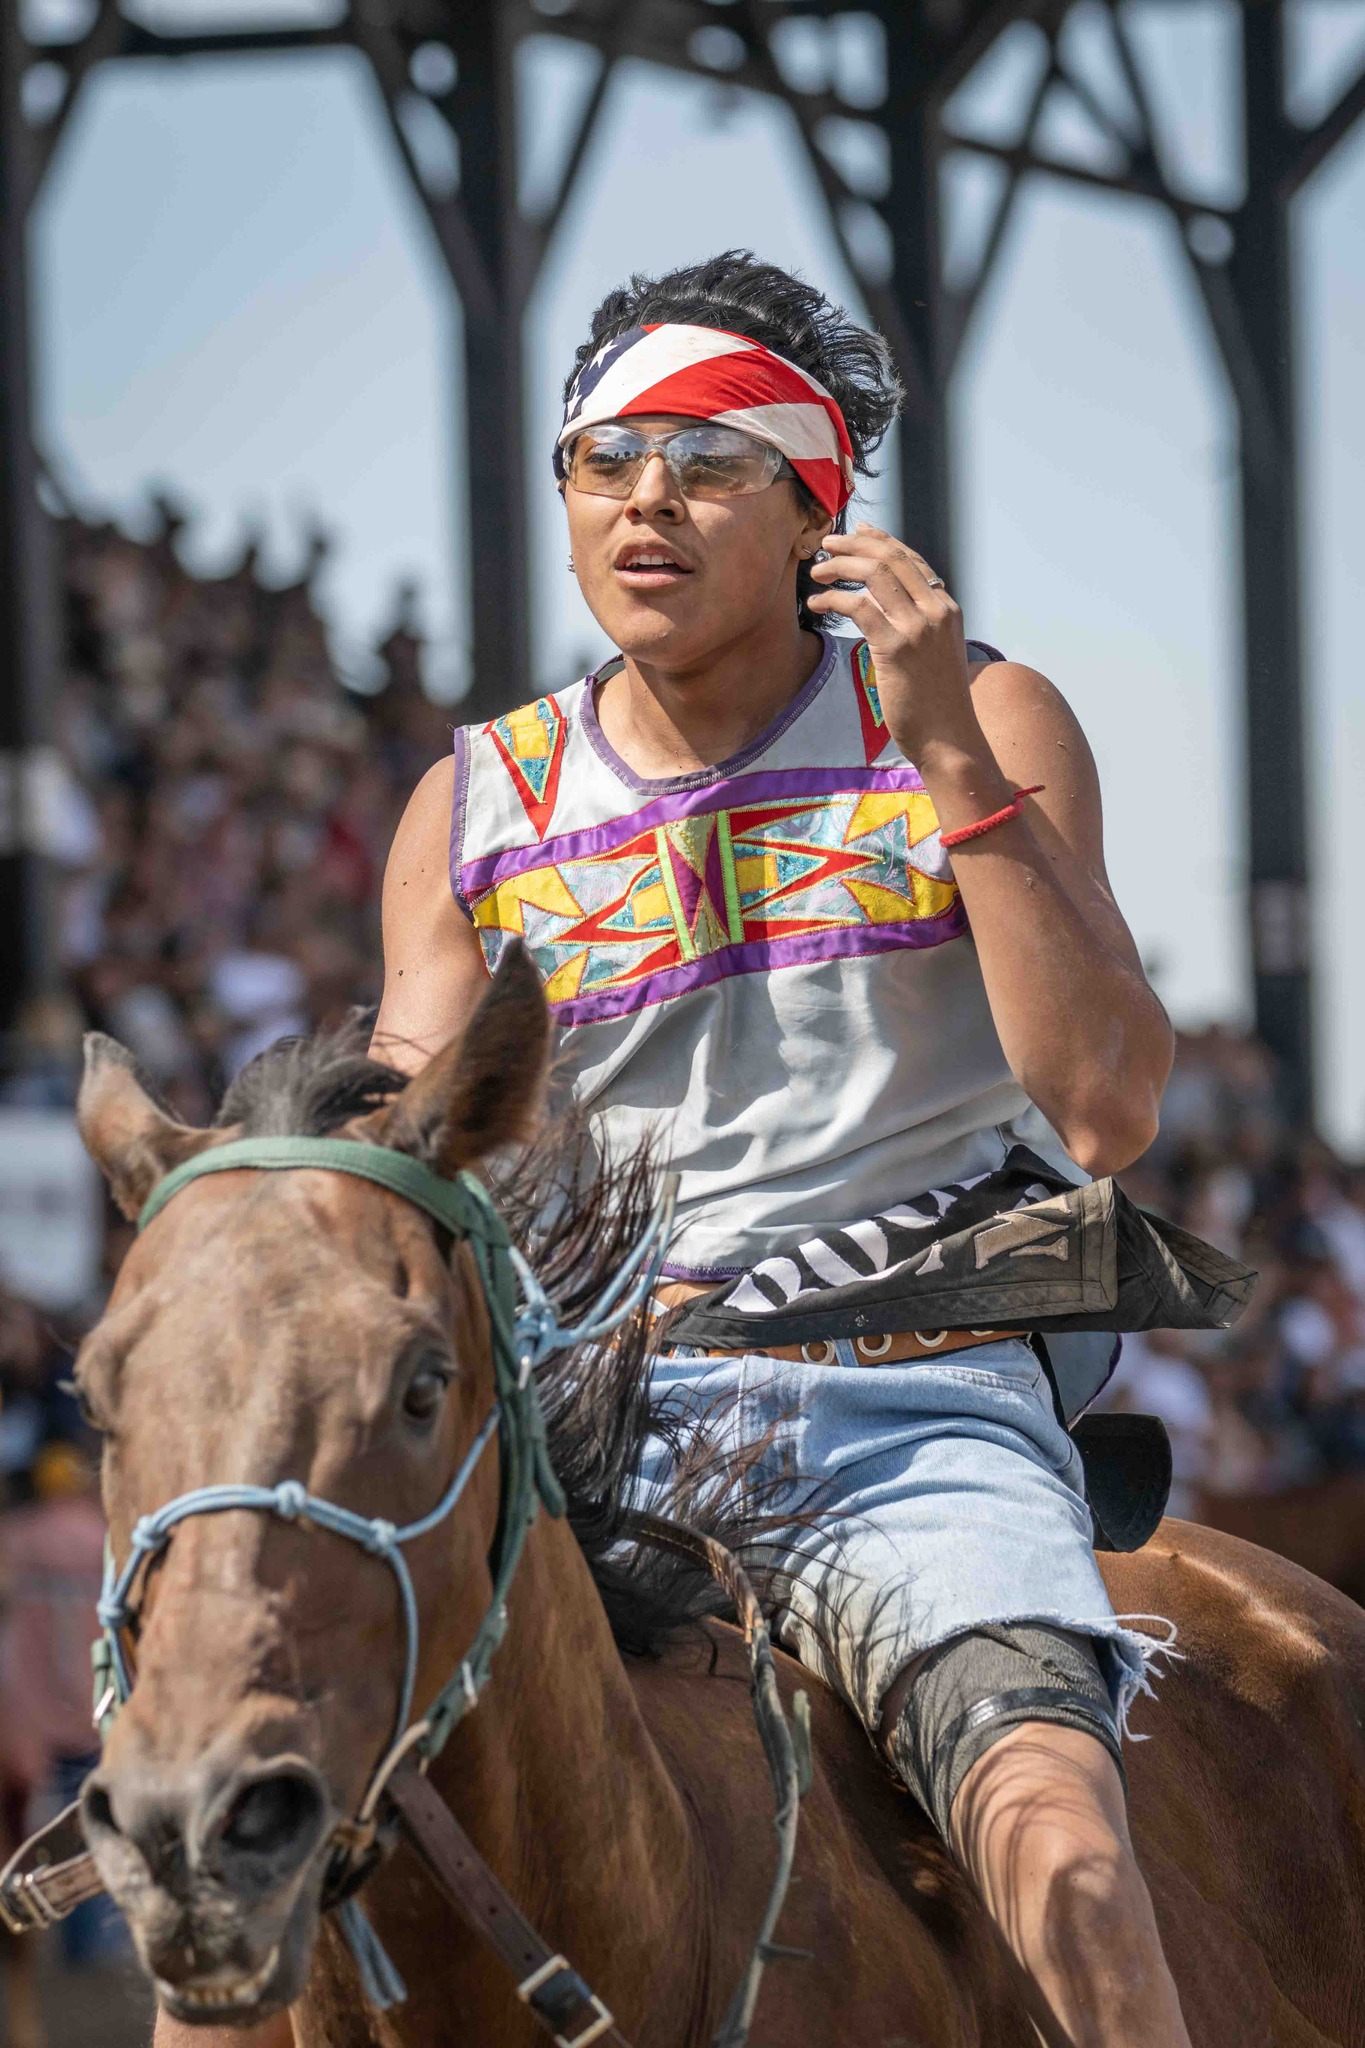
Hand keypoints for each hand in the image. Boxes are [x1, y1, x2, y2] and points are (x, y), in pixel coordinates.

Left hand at [806, 524, 976, 762]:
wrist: (950, 739)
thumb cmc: (937, 705)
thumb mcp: (936, 654)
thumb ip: (918, 627)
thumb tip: (886, 609)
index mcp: (947, 608)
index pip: (911, 560)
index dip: (881, 541)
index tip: (856, 533)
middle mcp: (936, 610)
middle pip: (891, 558)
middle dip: (854, 545)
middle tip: (826, 545)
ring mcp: (918, 628)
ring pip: (874, 574)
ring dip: (839, 566)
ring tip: (816, 572)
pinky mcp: (896, 648)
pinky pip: (858, 607)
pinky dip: (833, 599)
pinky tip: (817, 604)